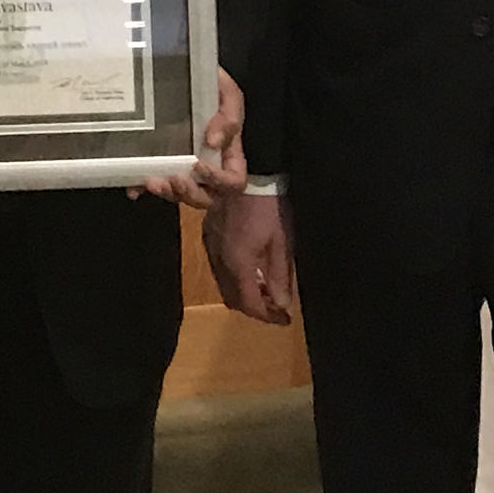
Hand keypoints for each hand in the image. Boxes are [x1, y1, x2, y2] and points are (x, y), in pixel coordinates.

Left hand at [130, 68, 247, 209]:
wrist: (188, 72)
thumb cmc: (214, 85)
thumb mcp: (227, 93)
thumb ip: (227, 117)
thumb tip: (213, 142)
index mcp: (228, 153)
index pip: (232, 181)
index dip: (217, 180)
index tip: (197, 164)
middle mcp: (209, 166)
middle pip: (207, 196)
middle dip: (189, 193)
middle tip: (173, 179)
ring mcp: (185, 168)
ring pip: (181, 194)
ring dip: (167, 193)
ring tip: (152, 181)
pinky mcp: (164, 163)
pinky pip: (156, 182)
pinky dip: (143, 188)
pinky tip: (133, 187)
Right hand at [204, 190, 293, 325]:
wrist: (249, 173)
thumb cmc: (270, 208)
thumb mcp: (282, 243)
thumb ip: (280, 277)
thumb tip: (282, 305)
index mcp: (238, 263)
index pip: (249, 304)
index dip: (268, 317)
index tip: (285, 319)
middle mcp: (219, 259)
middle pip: (233, 298)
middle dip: (255, 307)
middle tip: (276, 306)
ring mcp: (210, 246)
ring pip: (224, 284)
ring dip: (243, 292)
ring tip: (264, 288)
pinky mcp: (208, 234)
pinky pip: (218, 267)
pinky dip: (234, 276)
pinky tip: (250, 268)